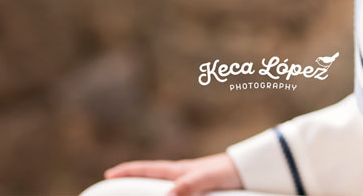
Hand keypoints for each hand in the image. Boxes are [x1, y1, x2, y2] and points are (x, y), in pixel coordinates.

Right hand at [104, 152, 243, 195]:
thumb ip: (190, 185)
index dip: (128, 171)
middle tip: (114, 189)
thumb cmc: (231, 170)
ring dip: (151, 193)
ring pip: (165, 190)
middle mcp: (183, 177)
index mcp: (180, 170)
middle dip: (133, 184)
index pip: (148, 170)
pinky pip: (182, 195)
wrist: (254, 170)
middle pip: (152, 181)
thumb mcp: (208, 177)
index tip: (109, 174)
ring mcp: (191, 184)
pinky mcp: (202, 192)